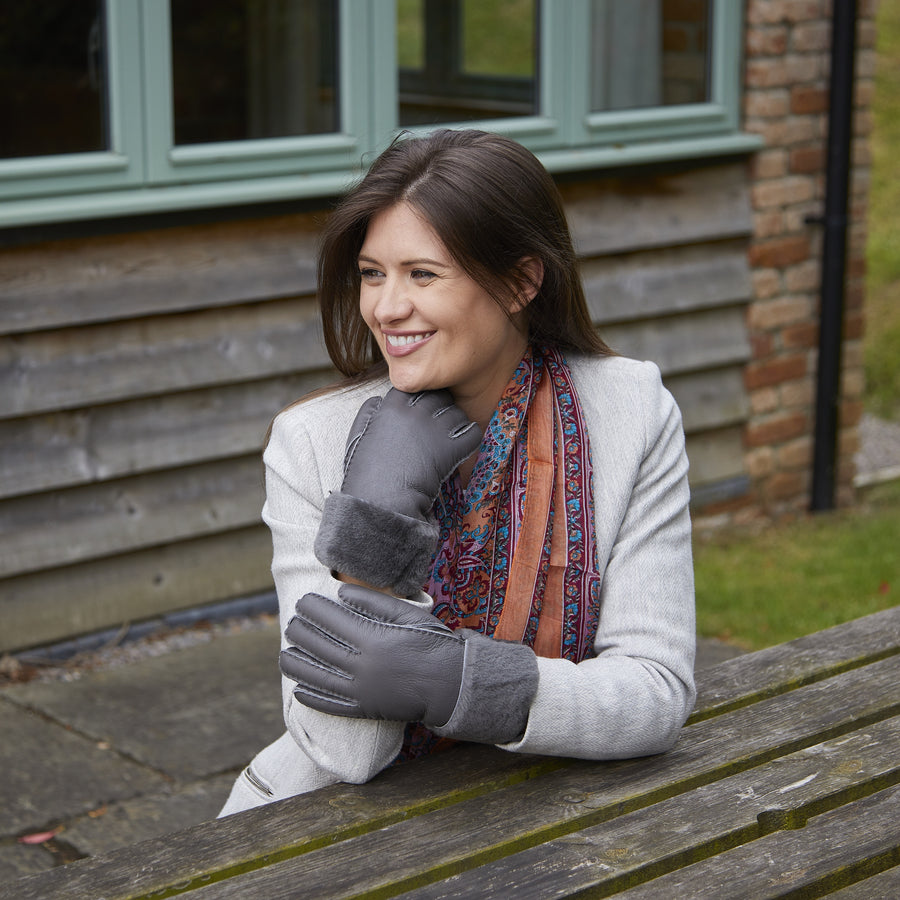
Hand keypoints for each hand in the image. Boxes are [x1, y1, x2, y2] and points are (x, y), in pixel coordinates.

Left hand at [280, 583, 464, 726]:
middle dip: (301, 633)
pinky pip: (332, 706)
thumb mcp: (409, 615)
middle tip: (290, 623)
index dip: (313, 609)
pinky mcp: (365, 710)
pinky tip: (299, 690)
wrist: (452, 685)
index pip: (332, 620)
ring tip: (284, 655)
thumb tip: (340, 592)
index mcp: (374, 639)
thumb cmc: (433, 643)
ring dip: (297, 666)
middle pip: (320, 647)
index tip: (302, 601)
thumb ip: (374, 602)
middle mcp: (363, 666)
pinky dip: (312, 698)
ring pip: (318, 678)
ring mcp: (362, 691)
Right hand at [341, 389, 480, 520]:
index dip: (418, 398)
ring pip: (457, 413)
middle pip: (438, 395)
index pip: (413, 387)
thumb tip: (379, 400)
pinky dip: (470, 438)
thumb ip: (368, 413)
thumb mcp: (357, 438)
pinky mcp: (451, 449)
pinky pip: (473, 433)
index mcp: (390, 407)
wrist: (381, 504)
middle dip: (440, 407)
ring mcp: (435, 430)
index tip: (418, 411)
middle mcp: (415, 413)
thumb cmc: (365, 476)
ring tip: (449, 438)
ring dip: (456, 423)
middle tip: (437, 424)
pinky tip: (461, 447)